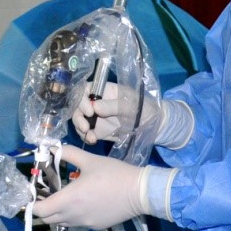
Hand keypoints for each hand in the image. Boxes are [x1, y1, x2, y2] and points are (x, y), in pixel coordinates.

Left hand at [32, 145, 149, 230]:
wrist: (140, 192)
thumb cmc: (113, 174)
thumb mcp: (89, 160)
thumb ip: (68, 153)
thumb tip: (52, 148)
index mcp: (69, 199)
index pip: (40, 210)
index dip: (32, 204)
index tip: (33, 193)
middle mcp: (74, 215)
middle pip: (48, 219)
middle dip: (42, 208)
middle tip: (45, 194)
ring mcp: (84, 223)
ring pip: (61, 222)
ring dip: (56, 213)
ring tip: (61, 197)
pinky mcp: (95, 227)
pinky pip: (75, 223)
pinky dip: (71, 216)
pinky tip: (79, 203)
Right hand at [71, 83, 193, 149]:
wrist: (152, 125)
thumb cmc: (144, 109)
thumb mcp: (131, 106)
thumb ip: (113, 106)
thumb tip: (95, 107)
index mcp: (104, 90)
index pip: (85, 89)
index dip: (82, 98)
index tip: (89, 109)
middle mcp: (96, 102)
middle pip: (78, 105)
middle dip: (78, 115)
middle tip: (85, 126)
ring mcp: (95, 116)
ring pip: (78, 119)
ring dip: (80, 127)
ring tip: (89, 136)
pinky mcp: (97, 129)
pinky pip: (85, 132)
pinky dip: (85, 137)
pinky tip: (92, 140)